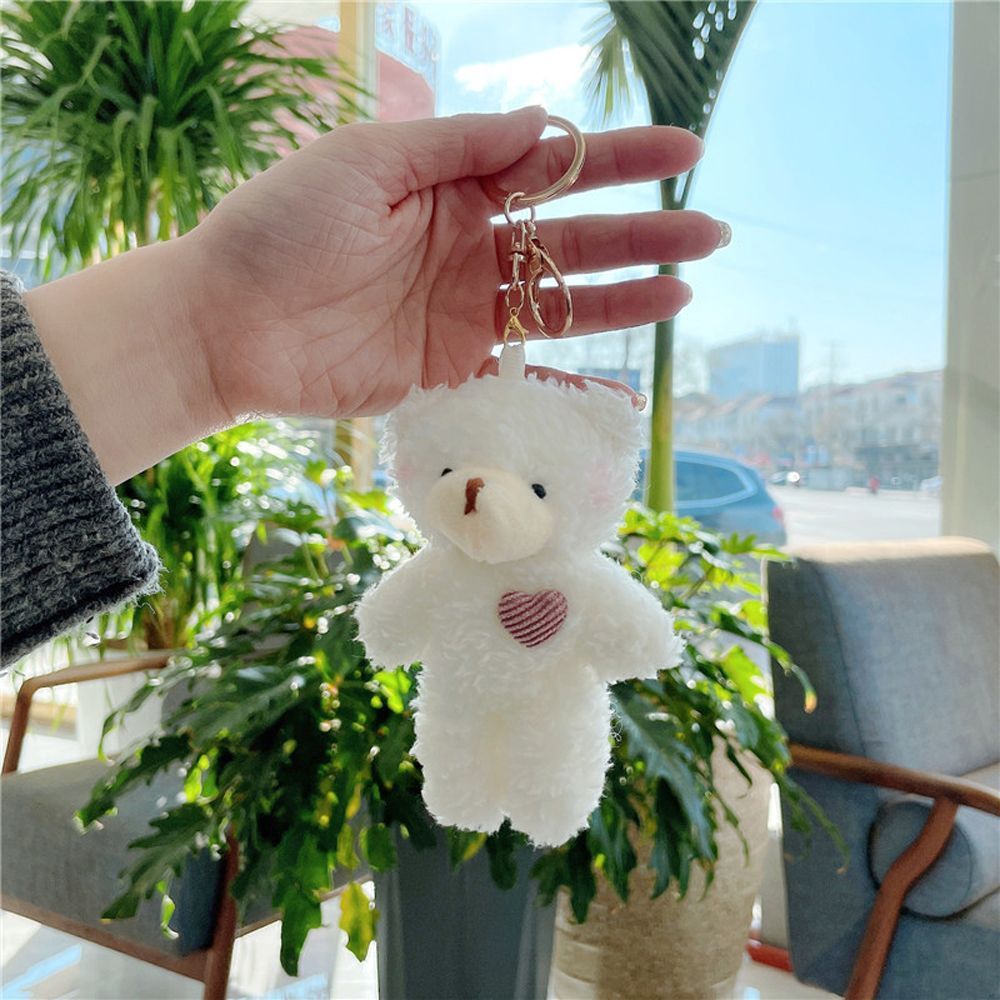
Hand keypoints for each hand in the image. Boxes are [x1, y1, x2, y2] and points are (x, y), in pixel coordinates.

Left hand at [24, 109, 727, 483]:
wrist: (229, 325)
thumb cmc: (284, 227)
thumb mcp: (370, 162)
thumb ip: (459, 145)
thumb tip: (544, 124)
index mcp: (450, 182)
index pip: (552, 165)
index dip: (619, 157)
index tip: (683, 148)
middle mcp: (468, 243)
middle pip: (573, 234)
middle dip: (643, 230)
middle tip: (710, 230)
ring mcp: (464, 309)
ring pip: (562, 298)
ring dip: (625, 293)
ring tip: (686, 288)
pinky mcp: (453, 367)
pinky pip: (526, 364)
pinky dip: (574, 364)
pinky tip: (624, 360)